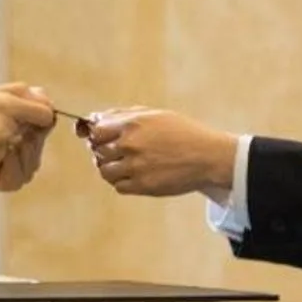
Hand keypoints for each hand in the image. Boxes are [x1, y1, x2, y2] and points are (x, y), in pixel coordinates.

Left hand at [80, 108, 236, 196]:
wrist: (207, 157)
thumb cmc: (183, 133)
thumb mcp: (155, 115)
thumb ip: (123, 115)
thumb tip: (95, 118)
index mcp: (132, 124)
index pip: (96, 132)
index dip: (96, 136)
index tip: (102, 139)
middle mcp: (130, 145)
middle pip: (98, 152)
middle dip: (103, 152)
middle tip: (117, 152)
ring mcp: (135, 167)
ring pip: (105, 171)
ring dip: (110, 168)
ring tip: (125, 164)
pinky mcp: (142, 186)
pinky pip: (118, 186)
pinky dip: (122, 182)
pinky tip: (134, 175)